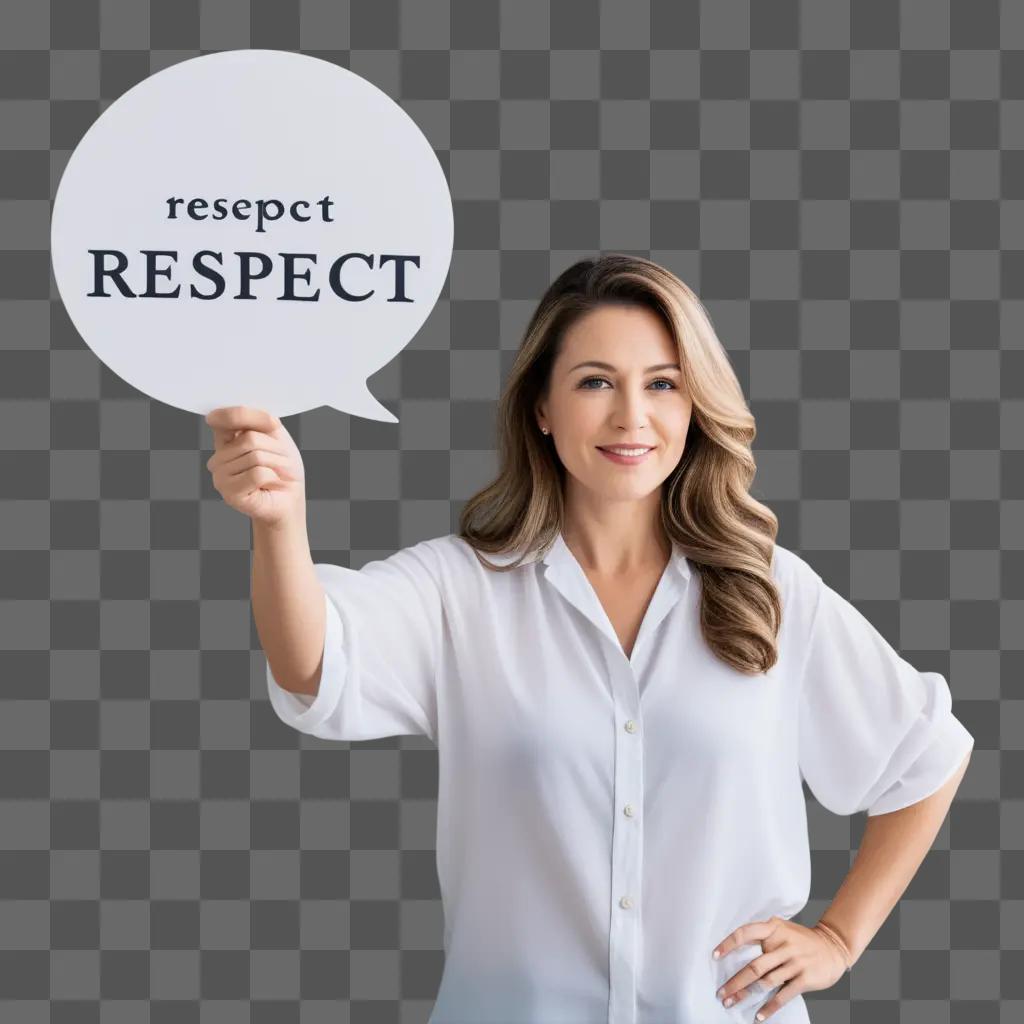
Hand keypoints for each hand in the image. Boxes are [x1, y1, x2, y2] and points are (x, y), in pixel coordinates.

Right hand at [205, 406, 305, 528]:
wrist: (290, 499)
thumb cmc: (282, 468)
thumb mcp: (275, 435)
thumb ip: (260, 420)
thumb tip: (264, 418)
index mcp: (225, 440)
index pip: (228, 416)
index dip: (254, 417)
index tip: (274, 425)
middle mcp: (218, 458)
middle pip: (250, 438)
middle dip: (275, 449)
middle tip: (281, 462)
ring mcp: (220, 477)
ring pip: (255, 456)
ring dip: (277, 464)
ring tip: (277, 474)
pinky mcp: (230, 494)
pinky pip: (258, 474)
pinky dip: (273, 478)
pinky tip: (271, 484)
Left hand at [711, 915, 851, 1020]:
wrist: (833, 947)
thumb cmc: (801, 940)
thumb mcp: (782, 929)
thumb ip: (763, 936)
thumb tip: (735, 950)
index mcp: (774, 928)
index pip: (746, 933)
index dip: (729, 944)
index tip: (714, 955)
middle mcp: (784, 944)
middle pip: (754, 966)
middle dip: (735, 981)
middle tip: (721, 993)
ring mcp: (795, 962)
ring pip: (765, 982)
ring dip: (746, 994)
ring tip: (731, 1003)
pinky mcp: (805, 979)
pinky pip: (783, 996)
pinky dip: (770, 1007)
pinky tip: (759, 1016)